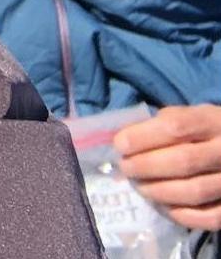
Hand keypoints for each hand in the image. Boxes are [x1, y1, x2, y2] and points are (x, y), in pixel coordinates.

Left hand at [114, 104, 220, 229]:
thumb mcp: (191, 114)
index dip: (143, 136)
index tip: (120, 144)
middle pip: (183, 161)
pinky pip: (209, 217)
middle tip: (125, 168)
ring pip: (194, 191)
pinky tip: (161, 206)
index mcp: (212, 121)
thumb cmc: (208, 130)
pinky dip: (180, 214)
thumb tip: (126, 138)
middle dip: (146, 166)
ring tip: (139, 186)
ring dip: (158, 191)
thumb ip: (164, 122)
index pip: (175, 126)